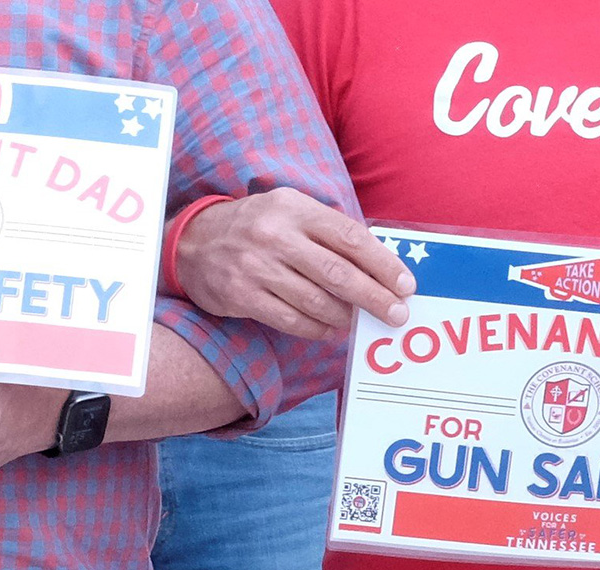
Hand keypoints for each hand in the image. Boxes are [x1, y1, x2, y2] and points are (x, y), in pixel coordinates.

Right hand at [176, 188, 416, 338]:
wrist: (194, 242)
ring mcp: (257, 267)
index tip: (405, 285)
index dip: (383, 264)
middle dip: (375, 297)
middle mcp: (276, 236)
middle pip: (338, 273)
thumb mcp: (290, 211)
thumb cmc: (257, 226)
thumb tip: (379, 262)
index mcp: (295, 209)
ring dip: (345, 316)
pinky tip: (329, 329)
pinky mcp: (243, 295)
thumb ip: (329, 231)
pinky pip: (292, 320)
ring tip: (358, 321)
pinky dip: (317, 329)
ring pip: (317, 301)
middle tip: (397, 314)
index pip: (350, 238)